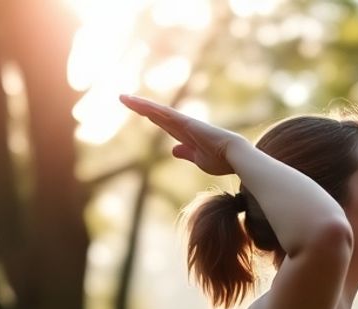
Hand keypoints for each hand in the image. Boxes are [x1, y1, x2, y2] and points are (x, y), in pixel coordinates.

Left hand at [119, 94, 243, 176]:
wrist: (235, 157)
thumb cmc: (221, 161)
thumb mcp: (198, 160)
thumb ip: (185, 153)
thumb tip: (173, 150)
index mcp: (186, 135)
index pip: (164, 124)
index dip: (151, 117)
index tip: (140, 113)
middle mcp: (183, 125)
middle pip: (157, 114)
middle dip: (141, 107)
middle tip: (123, 98)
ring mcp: (184, 122)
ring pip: (157, 111)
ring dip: (140, 104)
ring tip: (122, 98)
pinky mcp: (185, 122)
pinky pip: (163, 113)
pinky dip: (150, 108)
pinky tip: (137, 104)